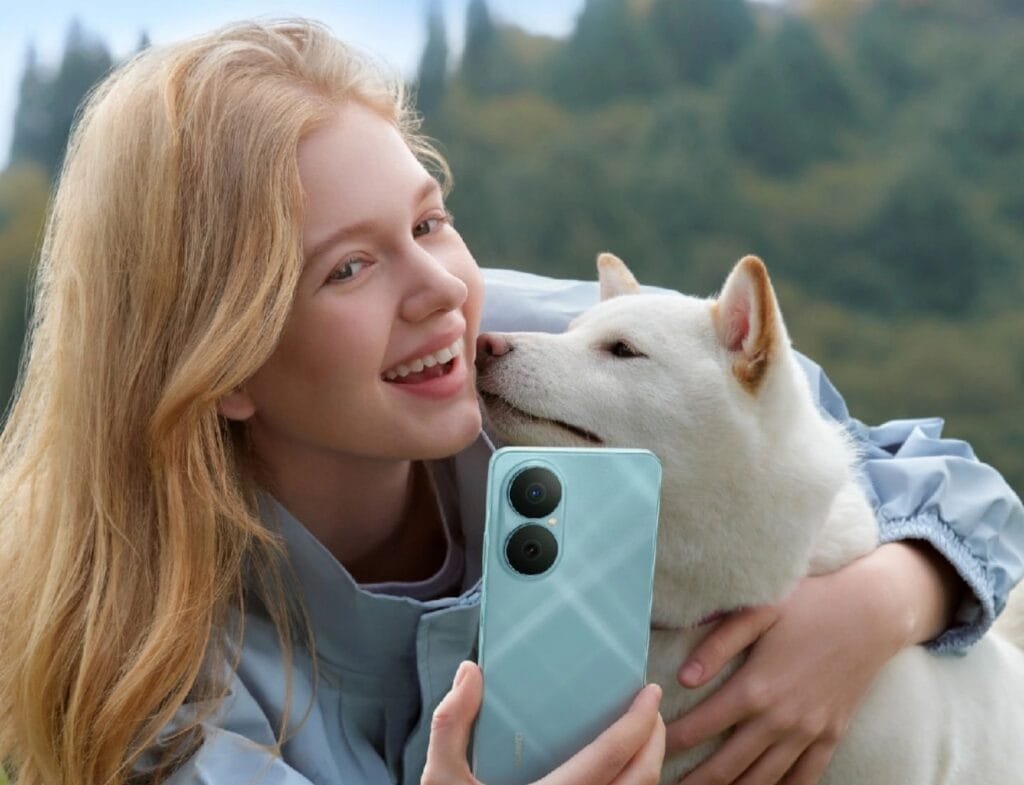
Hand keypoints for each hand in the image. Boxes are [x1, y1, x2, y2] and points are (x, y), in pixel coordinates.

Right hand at [422, 661, 665, 784]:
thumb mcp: (441, 781)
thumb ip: (451, 725)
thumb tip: (470, 672)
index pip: (612, 755)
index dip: (639, 721)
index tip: (650, 692)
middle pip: (643, 779)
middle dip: (655, 739)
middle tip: (649, 710)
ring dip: (648, 766)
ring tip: (639, 737)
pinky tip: (619, 773)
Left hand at [664, 542, 961, 784]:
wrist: (871, 613)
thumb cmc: (808, 603)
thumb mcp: (758, 611)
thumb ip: (717, 644)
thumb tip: (683, 679)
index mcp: (755, 687)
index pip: (702, 726)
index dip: (672, 740)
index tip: (648, 745)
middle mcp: (780, 719)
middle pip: (727, 766)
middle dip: (694, 781)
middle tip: (664, 784)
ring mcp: (808, 733)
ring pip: (762, 780)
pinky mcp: (831, 736)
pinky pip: (804, 778)